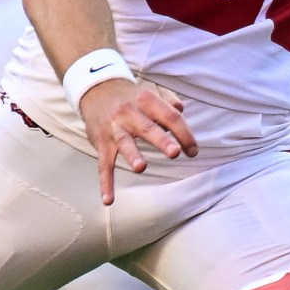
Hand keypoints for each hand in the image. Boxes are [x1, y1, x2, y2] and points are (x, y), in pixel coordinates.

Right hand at [81, 77, 198, 205]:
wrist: (96, 90)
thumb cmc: (132, 96)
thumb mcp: (151, 91)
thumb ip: (169, 100)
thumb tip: (181, 110)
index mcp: (147, 100)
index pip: (170, 116)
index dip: (184, 133)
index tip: (193, 151)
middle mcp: (129, 113)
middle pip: (148, 128)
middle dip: (162, 141)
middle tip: (175, 153)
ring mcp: (114, 129)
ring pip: (124, 143)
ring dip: (132, 155)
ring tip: (141, 168)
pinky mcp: (101, 143)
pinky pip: (103, 165)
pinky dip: (105, 183)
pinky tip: (108, 200)